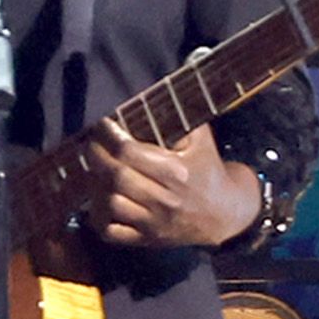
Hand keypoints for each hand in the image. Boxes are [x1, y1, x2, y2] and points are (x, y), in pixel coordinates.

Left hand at [66, 129, 262, 251]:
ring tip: (97, 171)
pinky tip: (100, 201)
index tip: (103, 125)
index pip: (130, 152)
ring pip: (111, 203)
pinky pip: (112, 232)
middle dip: (98, 156)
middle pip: (116, 176)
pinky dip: (99, 218)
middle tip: (93, 145)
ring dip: (98, 186)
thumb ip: (185, 116)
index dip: (110, 136)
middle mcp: (163, 198)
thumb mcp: (203, 142)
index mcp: (176, 172)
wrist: (225, 216)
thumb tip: (179, 79)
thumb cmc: (209, 173)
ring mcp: (153, 222)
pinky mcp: (147, 239)